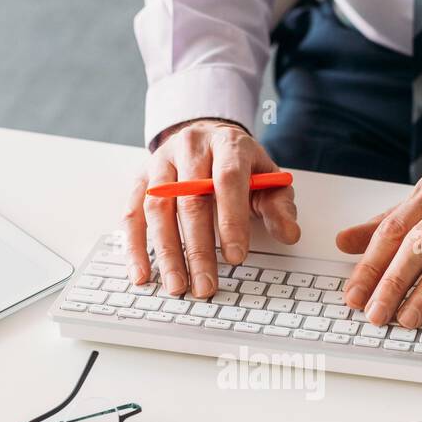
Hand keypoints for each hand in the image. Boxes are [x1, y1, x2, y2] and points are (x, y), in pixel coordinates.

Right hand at [123, 119, 298, 297]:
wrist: (207, 136)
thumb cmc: (239, 165)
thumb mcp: (267, 179)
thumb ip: (279, 207)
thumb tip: (289, 234)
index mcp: (228, 144)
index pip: (228, 180)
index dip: (231, 220)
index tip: (236, 257)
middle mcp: (190, 148)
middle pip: (190, 199)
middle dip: (198, 248)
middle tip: (205, 285)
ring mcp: (161, 163)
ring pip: (157, 208)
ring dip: (166, 252)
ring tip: (176, 285)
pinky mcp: (141, 179)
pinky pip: (132, 214)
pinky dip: (134, 247)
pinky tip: (142, 273)